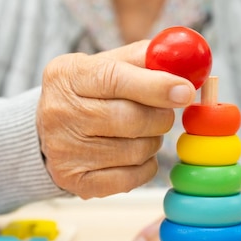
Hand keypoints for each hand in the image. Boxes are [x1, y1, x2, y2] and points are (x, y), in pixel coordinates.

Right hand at [37, 40, 195, 198]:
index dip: (156, 86)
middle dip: (160, 117)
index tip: (185, 91)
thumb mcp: (108, 63)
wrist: (51, 130)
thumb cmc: (91, 92)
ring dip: (152, 141)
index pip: (115, 79)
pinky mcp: (75, 181)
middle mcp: (59, 113)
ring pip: (137, 151)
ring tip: (141, 132)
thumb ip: (145, 58)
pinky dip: (144, 166)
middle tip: (162, 113)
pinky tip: (133, 153)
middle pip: (131, 119)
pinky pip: (132, 178)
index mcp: (67, 75)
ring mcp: (64, 151)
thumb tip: (189, 65)